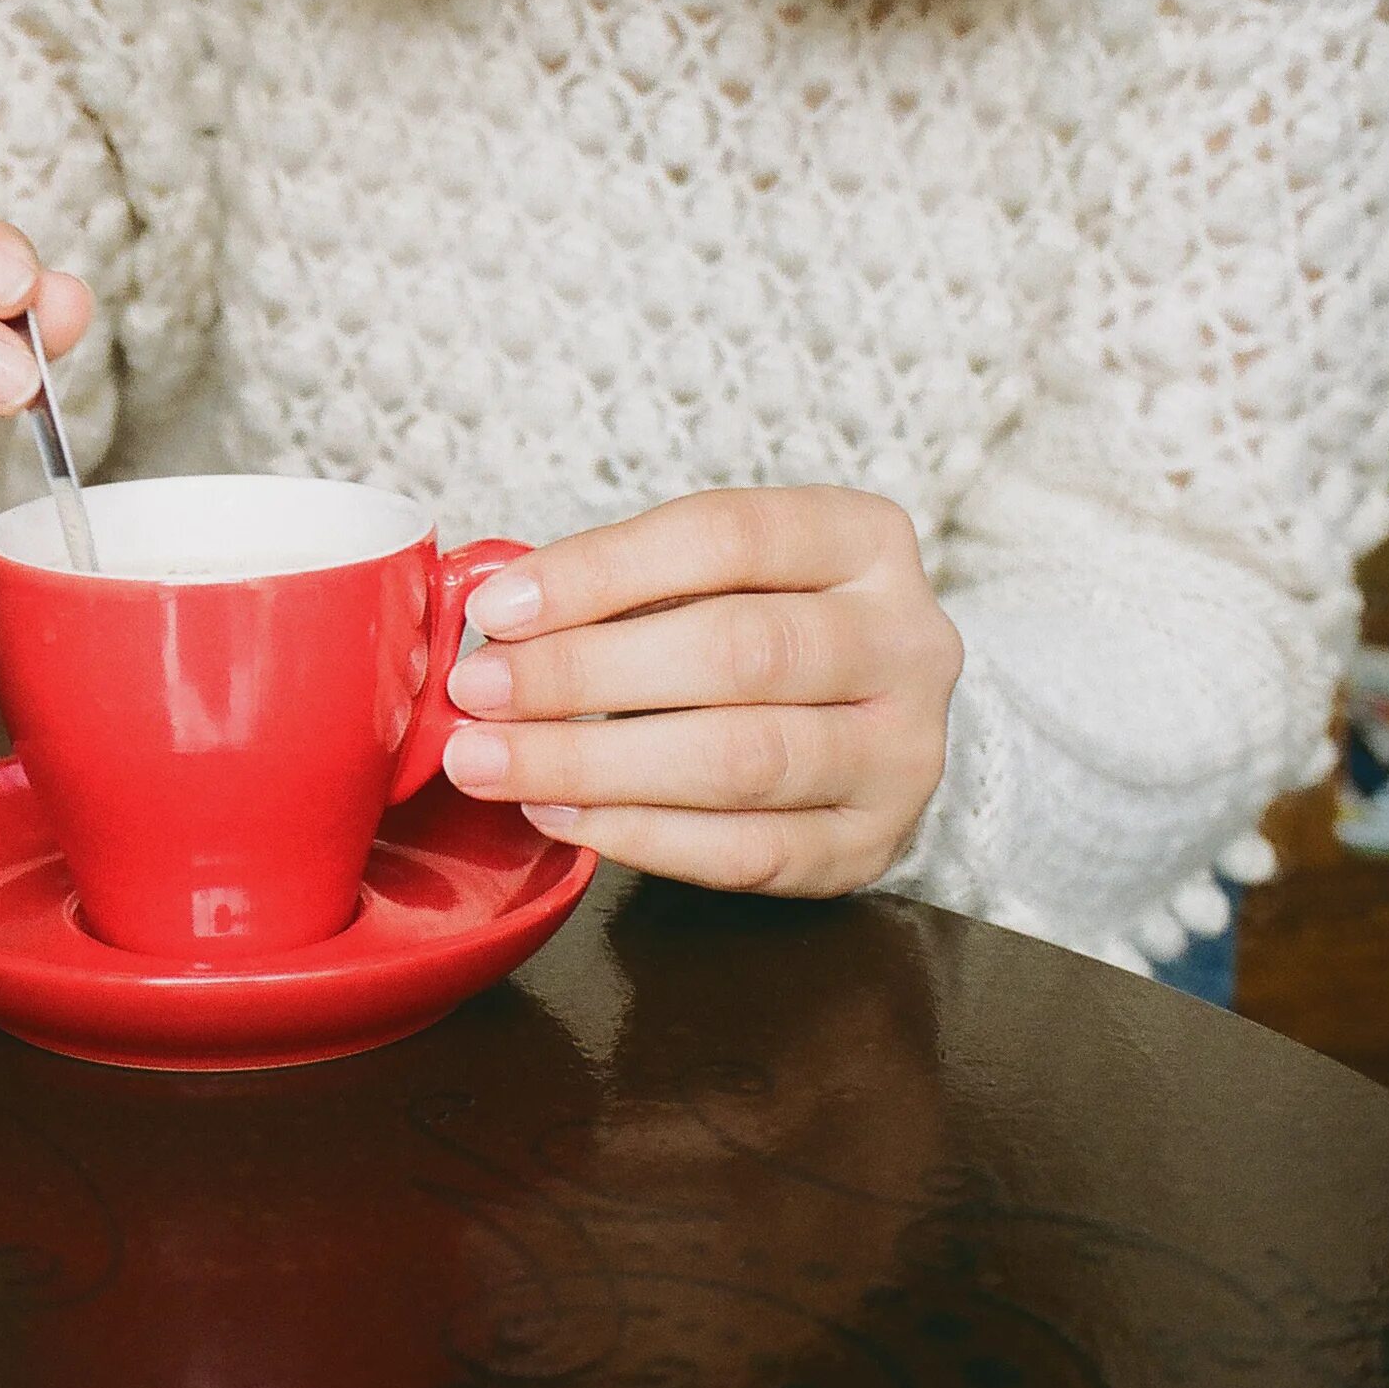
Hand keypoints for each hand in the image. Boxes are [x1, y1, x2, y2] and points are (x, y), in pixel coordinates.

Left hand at [438, 487, 960, 894]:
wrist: (863, 723)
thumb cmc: (756, 627)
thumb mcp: (710, 575)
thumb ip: (622, 586)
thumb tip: (493, 620)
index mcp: (865, 539)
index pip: (727, 537)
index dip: (601, 571)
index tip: (496, 609)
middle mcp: (909, 641)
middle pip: (739, 652)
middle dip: (584, 674)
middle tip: (478, 692)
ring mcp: (904, 751)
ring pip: (743, 759)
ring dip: (595, 763)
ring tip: (495, 761)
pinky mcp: (873, 845)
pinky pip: (748, 850)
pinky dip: (642, 835)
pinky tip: (562, 816)